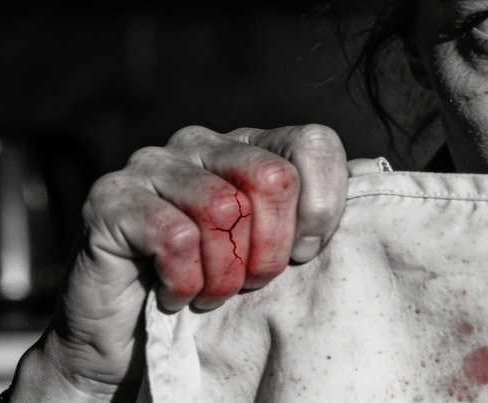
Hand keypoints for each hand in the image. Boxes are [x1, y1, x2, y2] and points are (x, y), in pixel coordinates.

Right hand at [8, 125, 348, 401]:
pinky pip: (174, 236)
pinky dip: (185, 282)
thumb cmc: (216, 292)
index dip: (322, 207)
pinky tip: (175, 295)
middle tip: (253, 283)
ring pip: (223, 208)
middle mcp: (202, 142)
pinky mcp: (110, 199)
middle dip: (273, 248)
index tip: (305, 254)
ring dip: (226, 273)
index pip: (313, 143)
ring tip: (212, 293)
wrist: (131, 345)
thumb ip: (319, 212)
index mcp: (251, 145)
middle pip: (273, 177)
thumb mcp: (280, 252)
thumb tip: (377, 175)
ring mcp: (152, 164)